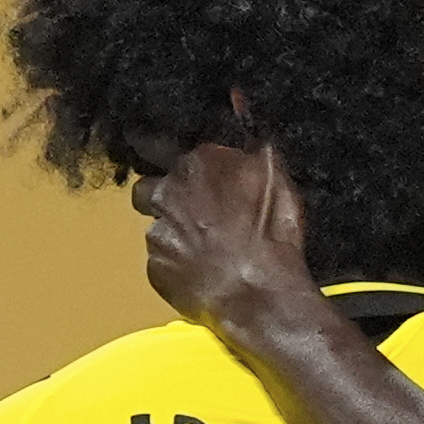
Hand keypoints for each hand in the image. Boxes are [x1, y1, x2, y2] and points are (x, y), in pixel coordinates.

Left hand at [136, 132, 315, 330]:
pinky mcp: (155, 266)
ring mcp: (158, 231)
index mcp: (196, 164)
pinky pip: (160, 260)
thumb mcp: (276, 177)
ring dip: (172, 232)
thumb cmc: (272, 236)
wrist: (258, 294)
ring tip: (203, 248)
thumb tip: (247, 129)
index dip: (157, 150)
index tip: (164, 158)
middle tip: (190, 211)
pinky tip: (200, 271)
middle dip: (162, 196)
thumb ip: (253, 149)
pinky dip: (175, 264)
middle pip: (147, 188)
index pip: (153, 143)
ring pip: (154, 225)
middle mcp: (168, 193)